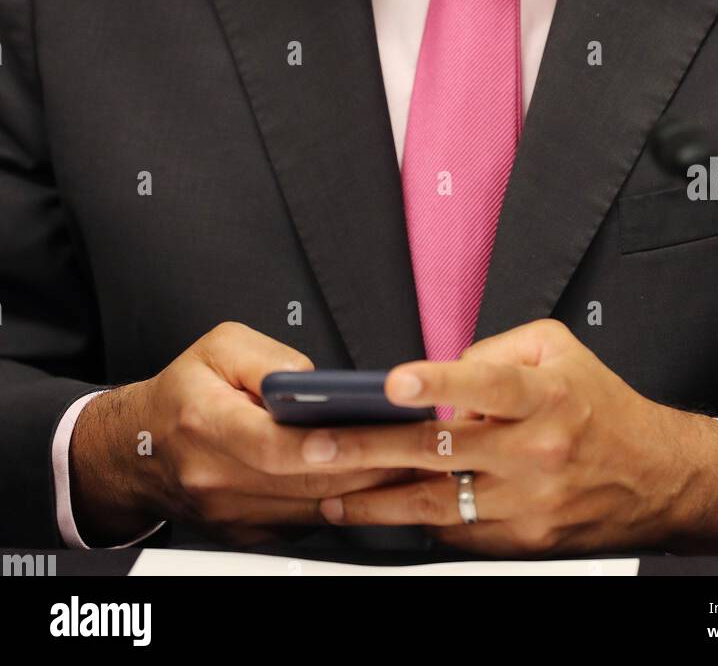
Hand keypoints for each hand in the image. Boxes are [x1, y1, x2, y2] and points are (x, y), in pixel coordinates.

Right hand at [70, 322, 415, 546]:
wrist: (140, 449)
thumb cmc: (184, 391)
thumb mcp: (220, 347)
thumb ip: (270, 357)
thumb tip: (316, 380)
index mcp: (205, 424)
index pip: (269, 445)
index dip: (317, 443)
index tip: (357, 431)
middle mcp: (216, 479)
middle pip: (302, 480)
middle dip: (364, 463)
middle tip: (412, 445)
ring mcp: (231, 515)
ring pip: (310, 507)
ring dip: (363, 488)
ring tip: (408, 461)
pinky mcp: (247, 534)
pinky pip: (305, 521)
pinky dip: (341, 501)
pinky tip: (373, 481)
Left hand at [301, 319, 717, 556]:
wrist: (655, 475)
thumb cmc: (600, 407)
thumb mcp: (558, 348)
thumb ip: (497, 349)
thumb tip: (444, 370)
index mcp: (546, 394)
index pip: (489, 383)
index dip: (440, 383)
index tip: (395, 383)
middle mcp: (535, 448)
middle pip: (442, 451)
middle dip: (372, 449)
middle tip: (320, 446)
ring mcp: (528, 499)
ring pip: (439, 504)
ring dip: (378, 501)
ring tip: (331, 495)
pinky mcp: (524, 537)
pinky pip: (461, 533)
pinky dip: (422, 523)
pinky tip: (385, 513)